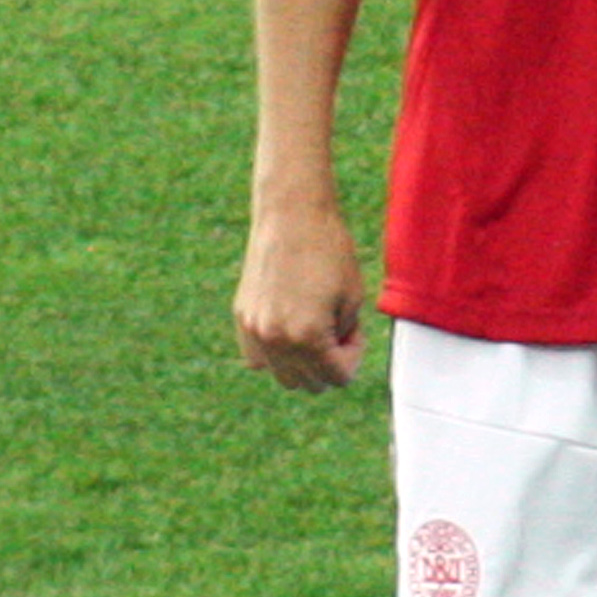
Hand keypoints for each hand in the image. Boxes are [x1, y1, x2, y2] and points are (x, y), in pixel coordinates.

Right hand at [234, 202, 366, 391]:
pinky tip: (290, 326)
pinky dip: (276, 352)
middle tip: (337, 328)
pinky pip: (257, 358)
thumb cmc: (329, 250)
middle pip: (309, 383)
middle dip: (329, 362)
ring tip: (314, 328)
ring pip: (281, 376)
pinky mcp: (242, 316)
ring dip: (303, 363)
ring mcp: (254, 330)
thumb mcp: (352, 299)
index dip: (354, 356)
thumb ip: (342, 340)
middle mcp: (275, 340)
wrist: (291, 212)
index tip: (354, 330)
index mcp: (307, 337)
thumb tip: (327, 363)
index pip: (337, 378)